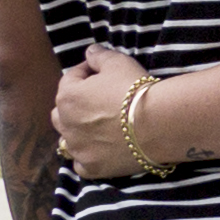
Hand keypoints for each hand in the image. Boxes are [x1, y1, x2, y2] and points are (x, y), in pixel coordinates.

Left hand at [57, 45, 159, 178]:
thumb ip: (99, 56)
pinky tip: (98, 150)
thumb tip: (90, 52)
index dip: (85, 72)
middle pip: (62, 112)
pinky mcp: (92, 167)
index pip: (70, 79)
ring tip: (95, 127)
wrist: (157, 123)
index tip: (99, 71)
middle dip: (75, 104)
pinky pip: (80, 163)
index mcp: (67, 97)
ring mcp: (78, 149)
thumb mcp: (118, 62)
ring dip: (76, 131)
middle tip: (96, 99)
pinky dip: (86, 156)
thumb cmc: (135, 89)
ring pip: (67, 139)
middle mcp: (66, 124)